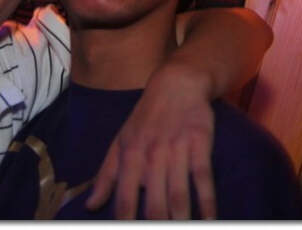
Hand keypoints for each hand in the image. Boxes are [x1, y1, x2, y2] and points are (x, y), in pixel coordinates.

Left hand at [86, 66, 215, 218]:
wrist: (175, 85)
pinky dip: (208, 202)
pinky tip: (210, 218)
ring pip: (178, 196)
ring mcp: (176, 151)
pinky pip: (203, 178)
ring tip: (184, 229)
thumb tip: (91, 206)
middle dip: (157, 224)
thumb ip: (106, 175)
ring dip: (181, 219)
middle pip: (154, 205)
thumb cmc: (145, 118)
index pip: (124, 200)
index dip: (126, 223)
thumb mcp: (120, 142)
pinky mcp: (199, 144)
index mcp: (129, 156)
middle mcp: (151, 156)